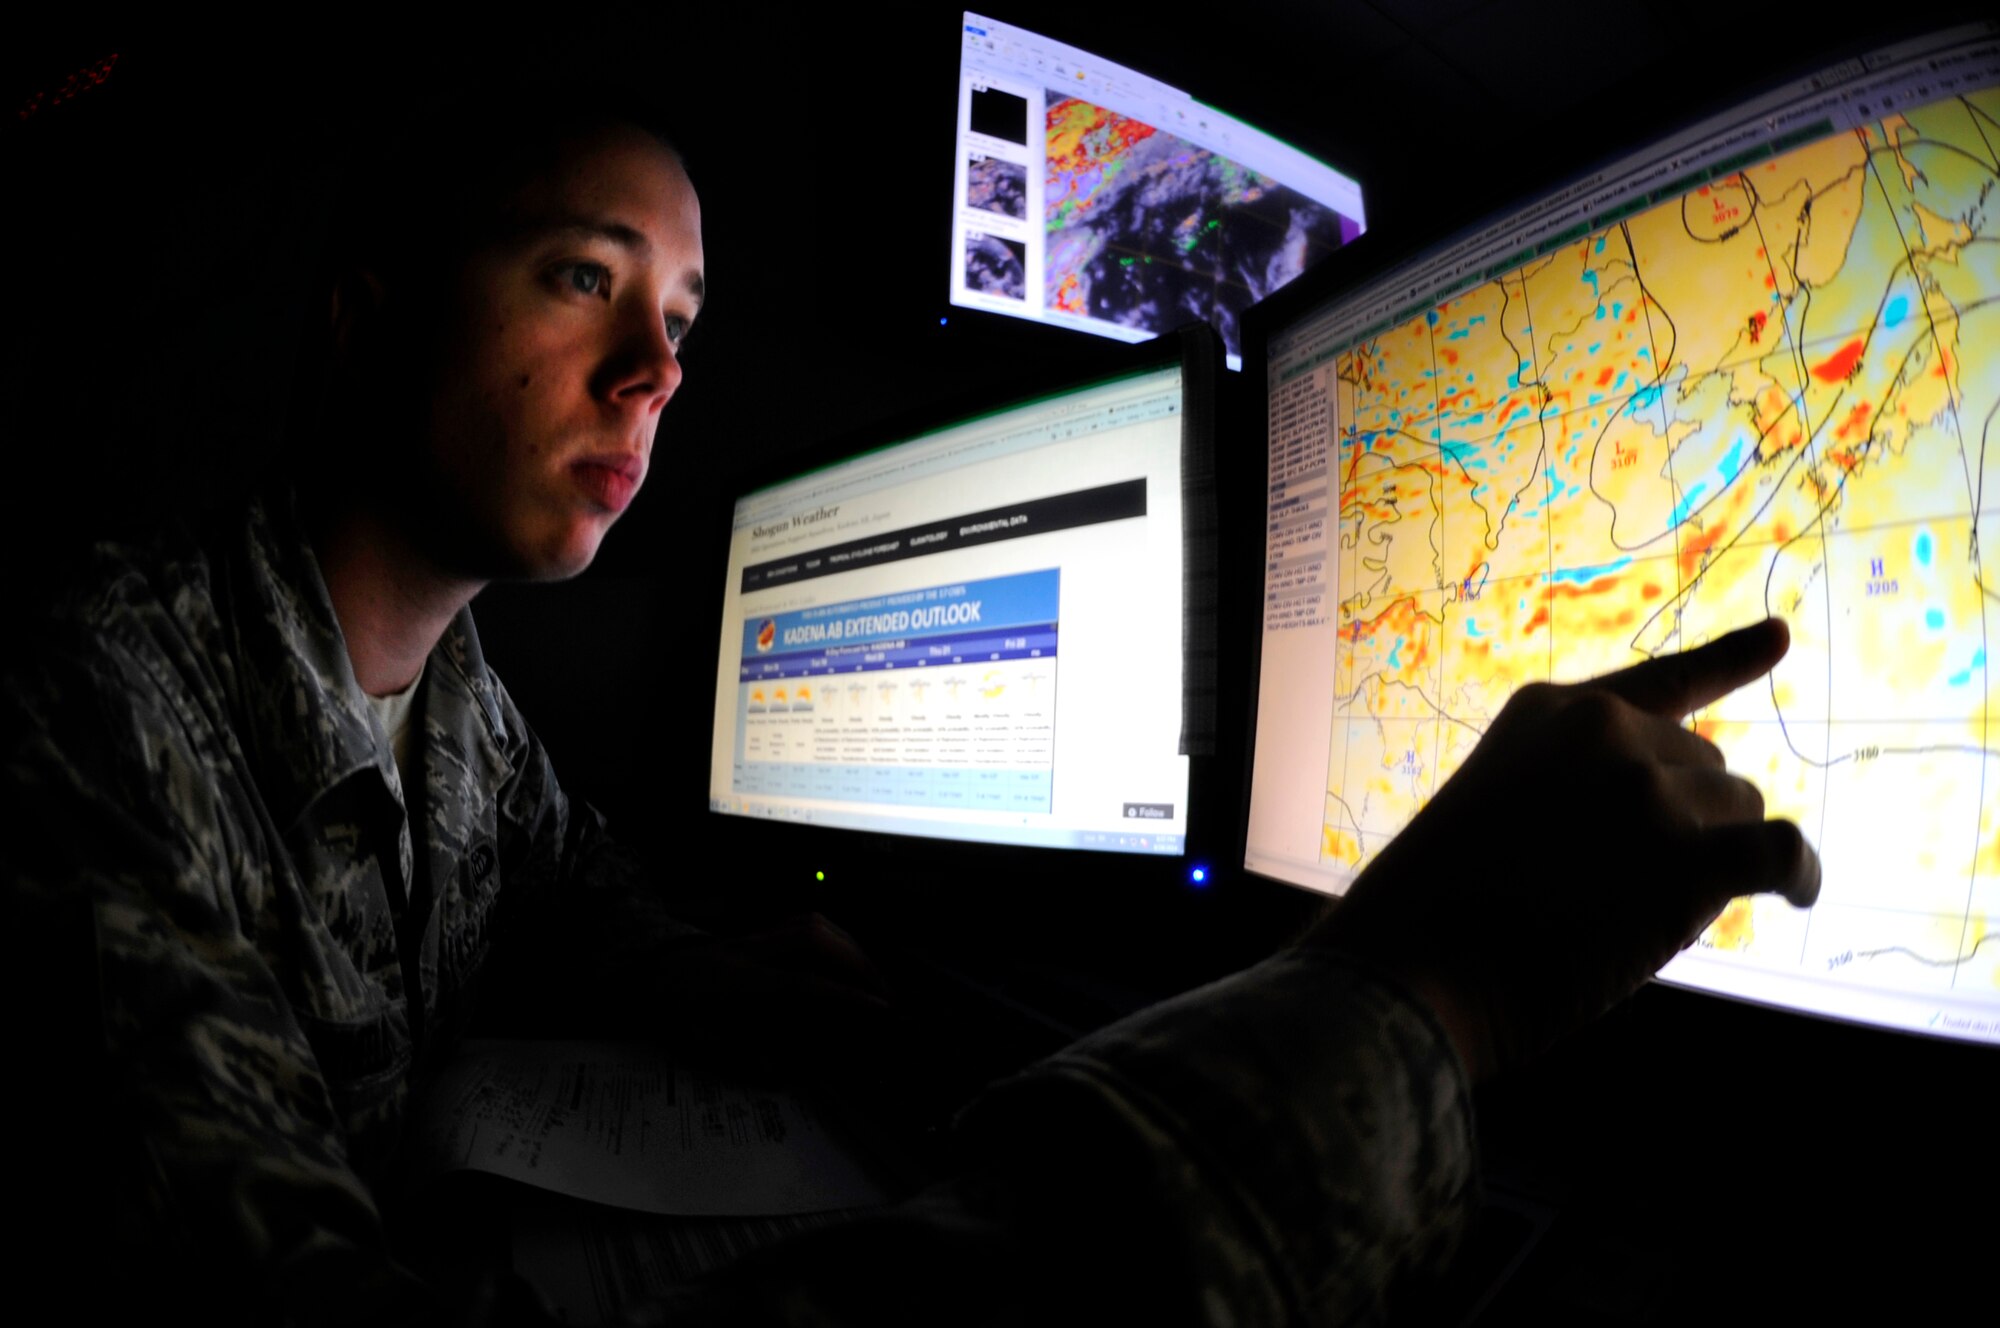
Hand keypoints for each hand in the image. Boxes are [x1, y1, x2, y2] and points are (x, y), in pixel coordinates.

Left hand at [655, 913, 904, 1084]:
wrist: (640, 972)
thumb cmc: (666, 1010)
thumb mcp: (690, 1040)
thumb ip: (734, 1057)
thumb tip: (779, 1075)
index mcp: (732, 983)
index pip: (799, 983)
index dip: (842, 994)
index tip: (878, 1008)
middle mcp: (747, 952)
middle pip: (812, 938)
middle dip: (857, 962)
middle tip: (885, 992)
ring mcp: (751, 937)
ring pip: (810, 923)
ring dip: (849, 946)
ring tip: (873, 975)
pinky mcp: (755, 933)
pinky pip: (801, 921)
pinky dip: (833, 936)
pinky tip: (846, 956)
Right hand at [1305, 618, 1819, 1080]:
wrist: (1416, 964)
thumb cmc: (1438, 911)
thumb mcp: (1495, 807)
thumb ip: (1576, 791)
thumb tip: (1689, 834)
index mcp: (1550, 710)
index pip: (1663, 681)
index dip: (1729, 661)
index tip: (1780, 637)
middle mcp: (1605, 732)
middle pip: (1706, 767)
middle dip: (1686, 822)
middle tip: (1616, 888)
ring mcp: (1646, 789)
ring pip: (1736, 812)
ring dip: (1712, 859)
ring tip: (1636, 911)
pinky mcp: (1686, 855)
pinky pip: (1780, 852)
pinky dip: (1798, 874)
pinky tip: (1796, 894)